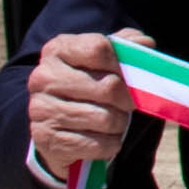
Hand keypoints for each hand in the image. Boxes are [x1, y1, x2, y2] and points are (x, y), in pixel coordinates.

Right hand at [25, 27, 141, 181]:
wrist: (57, 126)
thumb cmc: (87, 86)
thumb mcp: (104, 59)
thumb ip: (126, 46)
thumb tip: (146, 43)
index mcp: (58, 50)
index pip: (99, 49)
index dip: (122, 63)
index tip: (127, 74)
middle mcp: (43, 78)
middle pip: (108, 87)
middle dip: (126, 99)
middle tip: (126, 104)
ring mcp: (42, 110)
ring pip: (106, 119)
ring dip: (119, 123)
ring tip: (114, 121)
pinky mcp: (48, 140)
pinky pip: (99, 144)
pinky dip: (110, 144)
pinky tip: (103, 138)